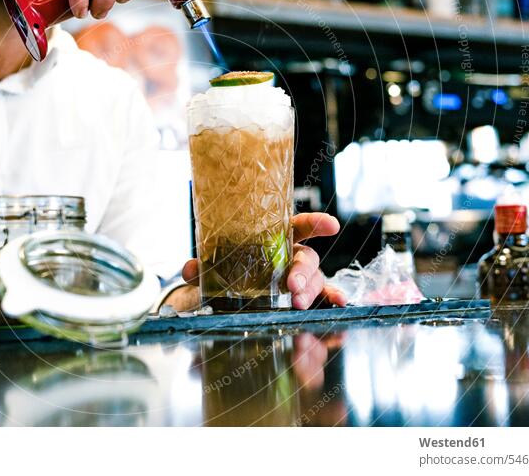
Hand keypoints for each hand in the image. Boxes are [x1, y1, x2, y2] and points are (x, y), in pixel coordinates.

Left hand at [181, 213, 346, 309]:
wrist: (224, 300)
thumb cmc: (228, 272)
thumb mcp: (212, 269)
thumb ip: (202, 267)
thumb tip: (190, 268)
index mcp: (274, 238)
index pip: (296, 225)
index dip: (314, 223)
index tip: (330, 225)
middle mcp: (291, 256)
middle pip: (306, 258)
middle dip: (303, 271)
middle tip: (292, 285)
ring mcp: (299, 278)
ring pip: (315, 279)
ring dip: (311, 290)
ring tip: (298, 303)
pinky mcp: (301, 298)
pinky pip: (321, 298)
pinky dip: (330, 300)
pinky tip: (338, 304)